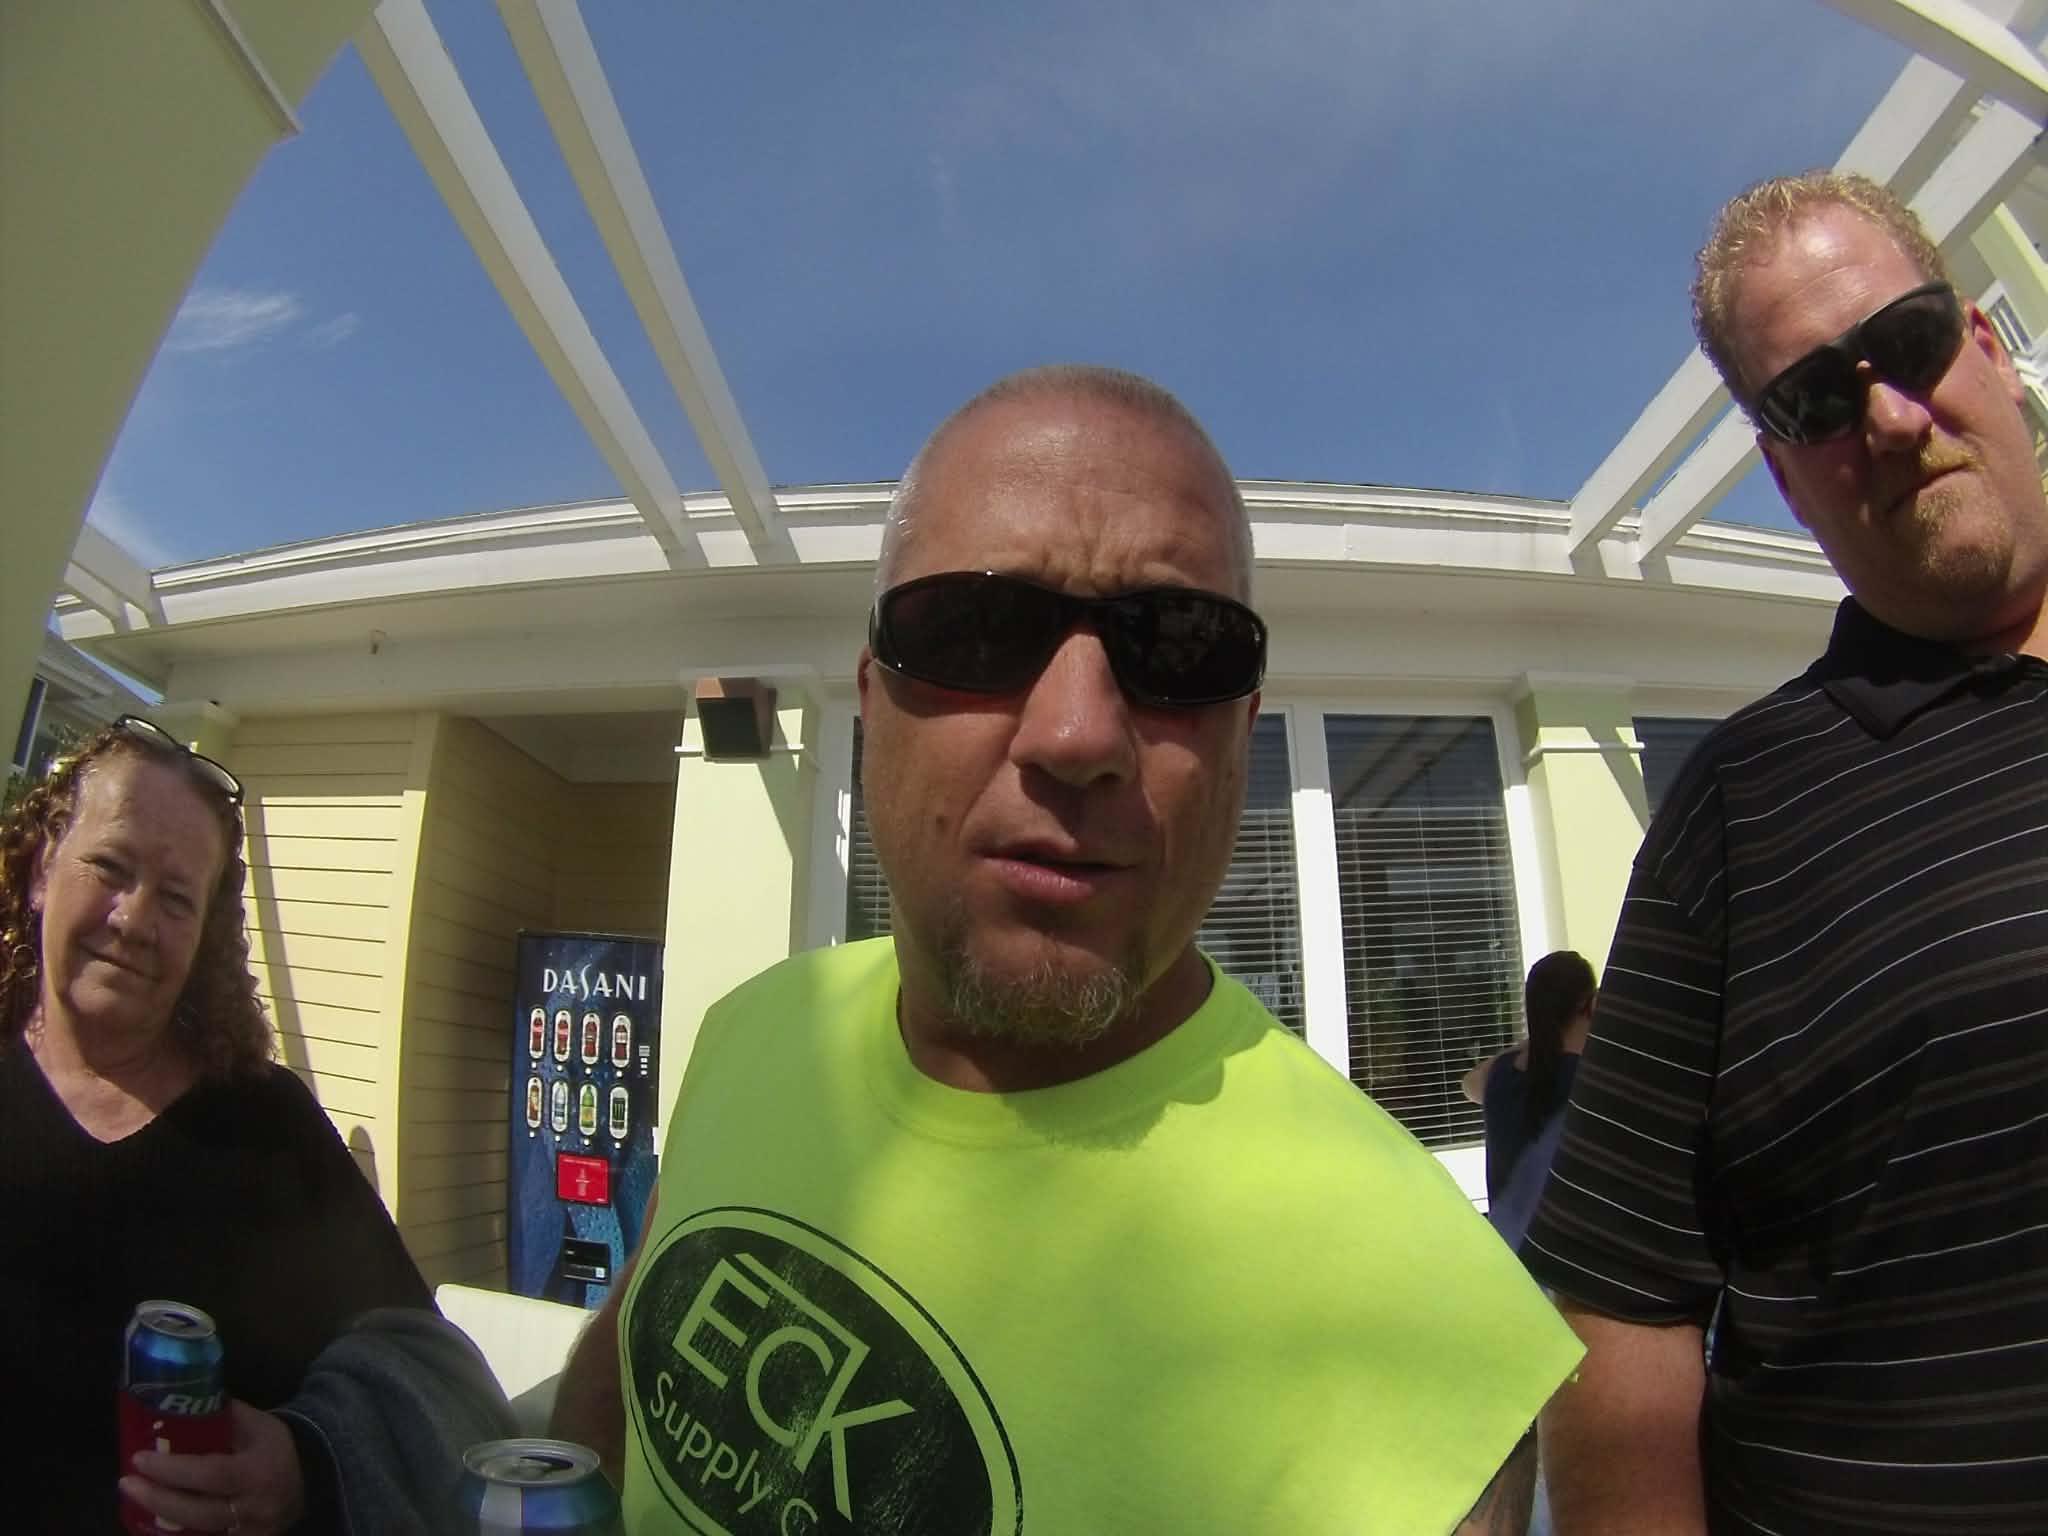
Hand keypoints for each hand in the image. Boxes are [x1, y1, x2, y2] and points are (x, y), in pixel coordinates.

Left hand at [122, 1399, 305, 1534]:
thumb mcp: (259, 1424)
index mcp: (259, 1471)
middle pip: (198, 1512)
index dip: (173, 1470)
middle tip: (126, 1483)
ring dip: (160, 1519)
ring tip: (135, 1500)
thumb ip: (223, 1416)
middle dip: (157, 1499)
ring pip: (197, 1534)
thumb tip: (183, 1401)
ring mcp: (248, 1533)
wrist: (311, 1479)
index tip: (139, 1458)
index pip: (211, 1474)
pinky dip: (177, 1533)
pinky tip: (155, 1520)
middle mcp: (254, 1507)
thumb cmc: (277, 1447)